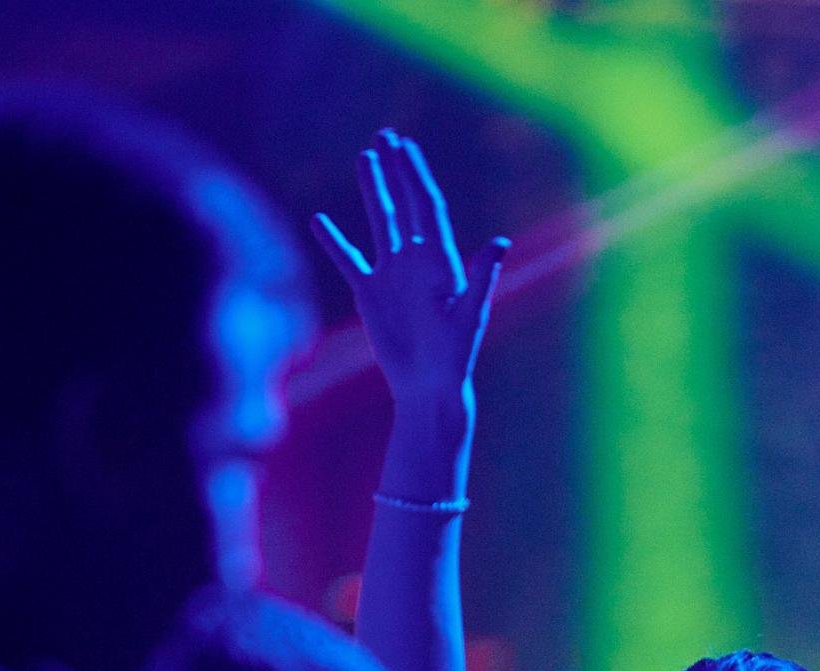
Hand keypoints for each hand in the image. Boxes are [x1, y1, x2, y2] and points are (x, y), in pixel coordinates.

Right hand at [312, 130, 507, 417]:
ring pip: (381, 222)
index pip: (428, 206)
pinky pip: (349, 260)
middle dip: (395, 170)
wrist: (429, 385)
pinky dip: (335, 242)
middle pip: (404, 204)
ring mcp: (392, 275)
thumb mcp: (469, 316)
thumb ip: (482, 277)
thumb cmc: (455, 356)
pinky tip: (319, 220)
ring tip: (363, 158)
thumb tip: (500, 241)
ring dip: (372, 191)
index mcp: (441, 261)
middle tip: (384, 136)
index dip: (416, 174)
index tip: (405, 145)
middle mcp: (416, 261)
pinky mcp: (370, 294)